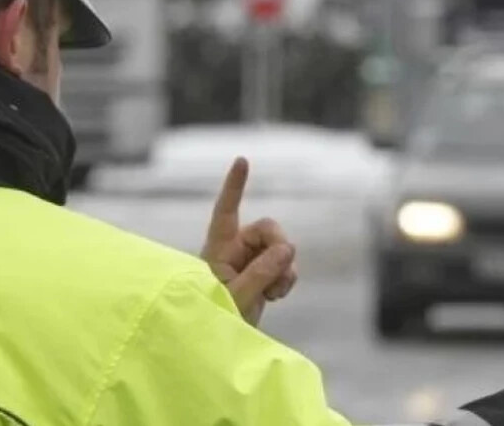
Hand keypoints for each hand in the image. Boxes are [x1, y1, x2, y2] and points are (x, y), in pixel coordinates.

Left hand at [202, 157, 297, 325]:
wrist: (218, 344)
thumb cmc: (214, 317)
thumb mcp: (238, 297)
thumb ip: (262, 271)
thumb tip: (289, 247)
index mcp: (218, 248)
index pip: (226, 211)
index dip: (234, 186)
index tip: (241, 160)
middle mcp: (235, 249)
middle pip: (268, 228)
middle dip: (280, 246)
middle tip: (282, 271)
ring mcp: (251, 262)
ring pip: (281, 248)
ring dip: (285, 270)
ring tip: (274, 294)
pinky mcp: (264, 275)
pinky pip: (287, 266)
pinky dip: (287, 280)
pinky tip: (277, 296)